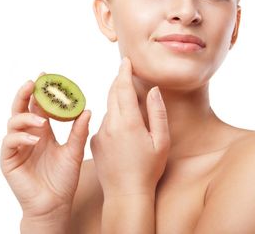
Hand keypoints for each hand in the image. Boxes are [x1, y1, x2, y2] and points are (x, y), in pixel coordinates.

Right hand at [0, 76, 91, 220]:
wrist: (56, 205)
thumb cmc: (64, 180)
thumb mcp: (74, 152)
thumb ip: (78, 132)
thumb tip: (87, 110)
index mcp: (42, 131)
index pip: (38, 106)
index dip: (40, 91)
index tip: (46, 76)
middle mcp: (27, 135)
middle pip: (20, 109)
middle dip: (24, 94)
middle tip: (33, 83)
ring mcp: (17, 147)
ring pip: (13, 122)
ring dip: (26, 117)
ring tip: (42, 121)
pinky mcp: (9, 160)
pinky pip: (10, 142)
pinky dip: (21, 137)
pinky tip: (34, 138)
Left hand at [90, 57, 169, 197]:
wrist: (126, 194)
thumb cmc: (149, 169)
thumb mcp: (161, 141)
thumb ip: (157, 112)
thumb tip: (152, 90)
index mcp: (128, 122)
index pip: (122, 87)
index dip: (124, 71)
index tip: (125, 60)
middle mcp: (110, 124)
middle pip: (112, 93)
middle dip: (118, 81)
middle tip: (125, 71)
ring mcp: (99, 133)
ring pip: (109, 109)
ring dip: (117, 103)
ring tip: (129, 106)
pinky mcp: (93, 142)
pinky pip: (104, 124)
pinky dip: (113, 120)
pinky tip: (122, 133)